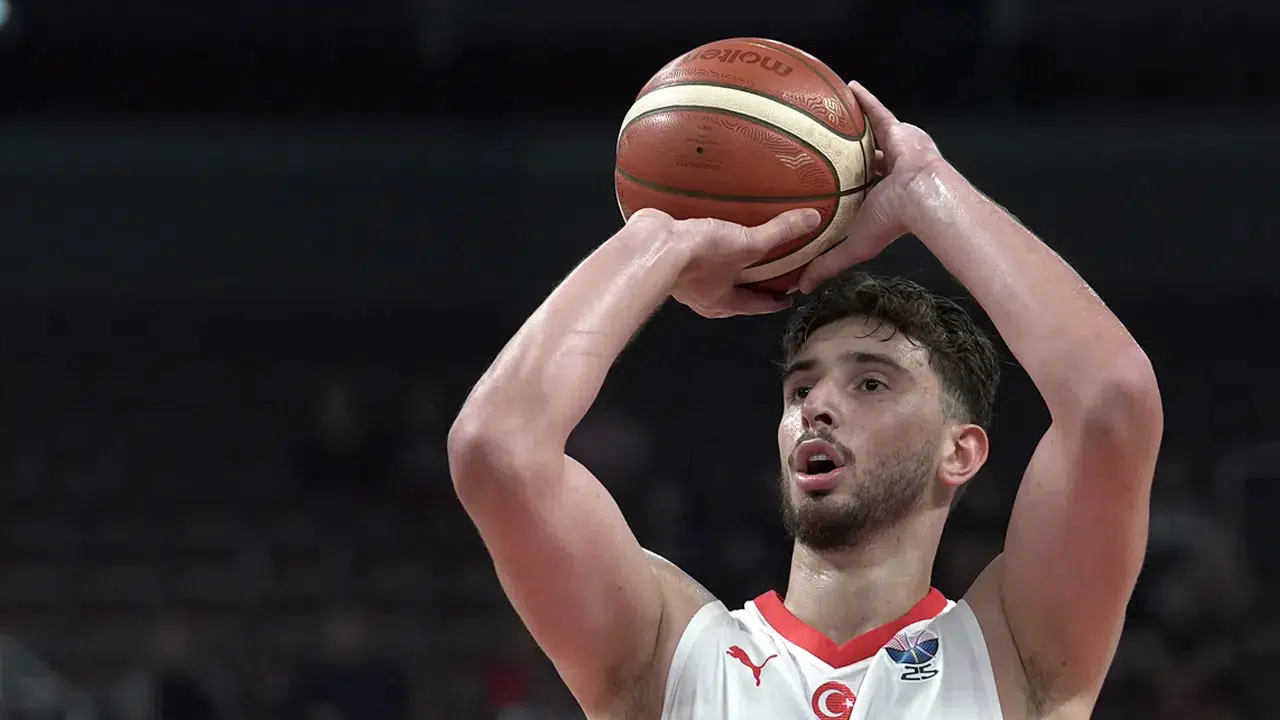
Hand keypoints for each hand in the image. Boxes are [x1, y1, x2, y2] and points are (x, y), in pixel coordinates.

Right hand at [628, 207, 821, 318]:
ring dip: (724, 267)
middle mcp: (701, 297)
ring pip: (711, 277)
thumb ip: (780, 232)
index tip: (787, 298)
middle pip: (732, 295)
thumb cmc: (702, 256)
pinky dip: (704, 249)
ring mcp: (682, 280)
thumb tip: (813, 219)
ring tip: (736, 250)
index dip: (774, 301)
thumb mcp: (749, 244)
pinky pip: (693, 257)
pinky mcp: (668, 258)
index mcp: (722, 303)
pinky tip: (706, 234)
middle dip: (749, 286)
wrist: (654, 245)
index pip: (756, 305)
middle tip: (767, 273)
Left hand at [797, 82, 946, 293]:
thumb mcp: (851, 246)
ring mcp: (893, 150)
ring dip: (853, 125)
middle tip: (825, 146)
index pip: (856, 191)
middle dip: (848, 154)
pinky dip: (865, 99)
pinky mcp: (899, 131)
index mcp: (876, 198)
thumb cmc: (891, 222)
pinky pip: (877, 111)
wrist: (922, 197)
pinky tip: (848, 87)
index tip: (825, 183)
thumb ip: (826, 264)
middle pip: (863, 160)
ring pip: (869, 135)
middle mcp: (885, 173)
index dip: (843, 187)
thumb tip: (799, 288)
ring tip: (832, 113)